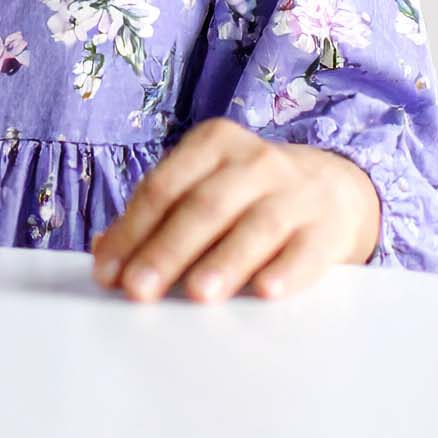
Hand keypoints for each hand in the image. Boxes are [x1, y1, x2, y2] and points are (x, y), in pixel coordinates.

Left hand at [90, 118, 380, 302]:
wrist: (331, 187)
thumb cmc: (247, 194)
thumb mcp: (203, 187)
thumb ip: (156, 217)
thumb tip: (105, 254)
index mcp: (213, 143)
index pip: (164, 187)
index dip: (132, 230)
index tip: (109, 273)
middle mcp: (254, 160)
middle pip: (204, 206)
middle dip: (167, 250)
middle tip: (139, 289)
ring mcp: (294, 191)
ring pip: (255, 225)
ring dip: (224, 261)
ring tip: (197, 294)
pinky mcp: (326, 227)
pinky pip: (305, 249)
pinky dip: (286, 270)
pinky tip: (266, 291)